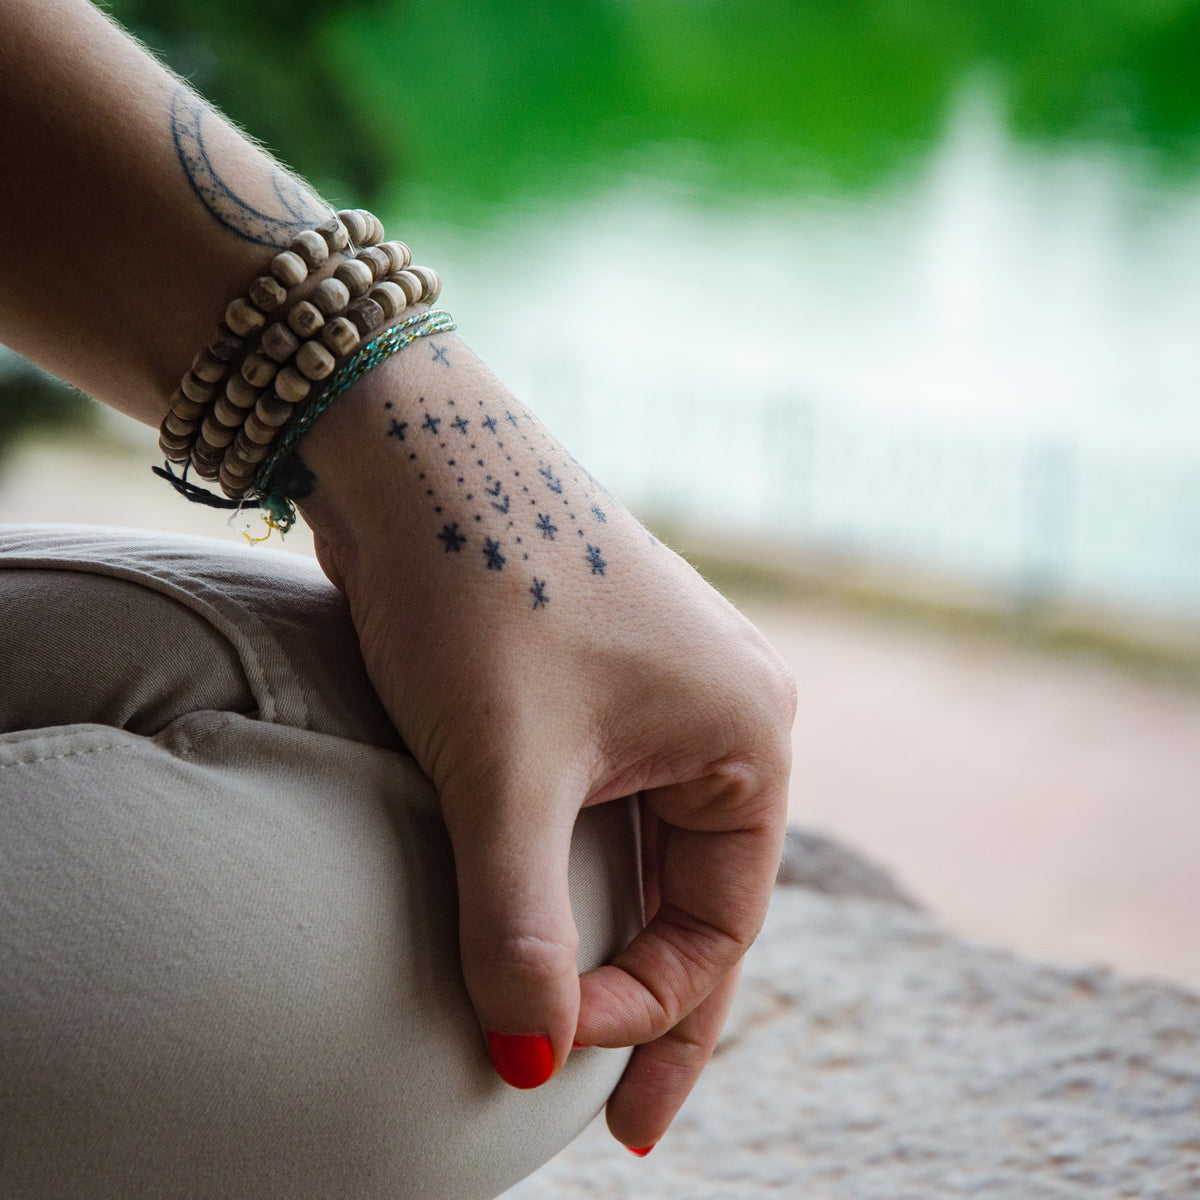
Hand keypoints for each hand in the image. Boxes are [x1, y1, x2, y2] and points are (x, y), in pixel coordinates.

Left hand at [298, 333, 794, 1150]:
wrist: (415, 453)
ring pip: (655, 854)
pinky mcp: (605, 682)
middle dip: (656, 1002)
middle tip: (623, 1118)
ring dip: (620, 939)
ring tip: (587, 1037)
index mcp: (747, 735)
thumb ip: (520, 924)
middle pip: (701, 896)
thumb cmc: (477, 593)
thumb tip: (532, 1067)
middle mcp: (725, 715)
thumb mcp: (504, 773)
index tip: (550, 1056)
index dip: (645, 1011)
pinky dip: (589, 876)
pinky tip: (564, 925)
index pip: (719, 923)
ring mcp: (666, 695)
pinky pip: (615, 806)